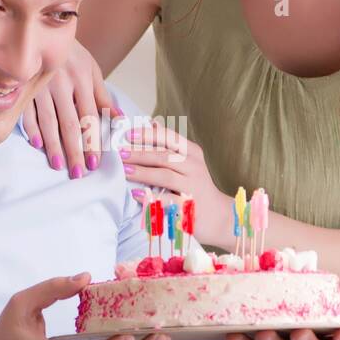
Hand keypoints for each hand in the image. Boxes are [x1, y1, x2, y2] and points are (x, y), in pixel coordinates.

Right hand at [21, 39, 117, 178]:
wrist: (43, 29)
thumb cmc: (72, 54)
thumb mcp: (92, 70)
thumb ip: (103, 97)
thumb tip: (120, 121)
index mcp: (81, 79)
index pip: (89, 117)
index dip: (92, 140)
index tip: (95, 162)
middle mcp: (61, 83)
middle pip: (69, 123)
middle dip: (74, 150)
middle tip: (79, 173)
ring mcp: (40, 84)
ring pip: (48, 120)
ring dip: (53, 145)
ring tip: (59, 165)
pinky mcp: (23, 85)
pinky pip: (26, 110)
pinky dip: (31, 128)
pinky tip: (37, 144)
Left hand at [122, 120, 231, 245]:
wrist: (219, 216)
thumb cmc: (196, 186)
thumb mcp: (188, 162)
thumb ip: (170, 146)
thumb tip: (151, 123)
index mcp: (192, 153)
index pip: (169, 138)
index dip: (148, 135)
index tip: (129, 134)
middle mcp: (194, 167)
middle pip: (164, 156)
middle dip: (139, 154)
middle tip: (120, 153)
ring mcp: (193, 187)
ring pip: (166, 176)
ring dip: (143, 172)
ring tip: (124, 171)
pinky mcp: (189, 207)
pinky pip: (168, 200)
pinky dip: (150, 197)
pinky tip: (136, 194)